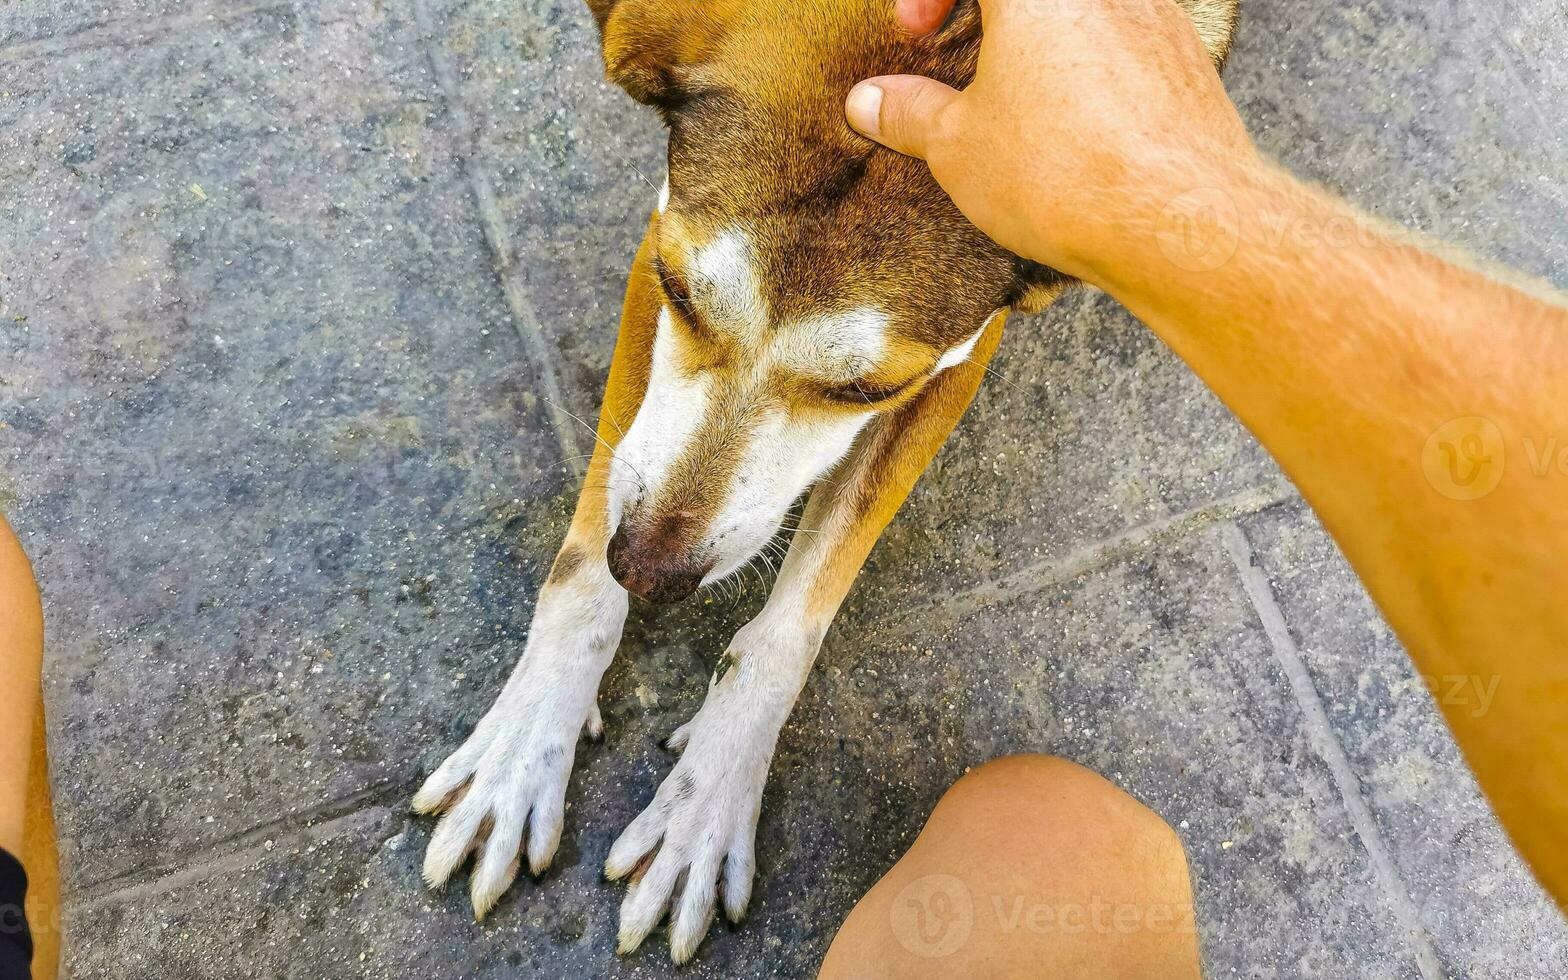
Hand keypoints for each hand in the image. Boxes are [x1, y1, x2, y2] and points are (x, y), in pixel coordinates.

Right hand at [845, 0, 1257, 285]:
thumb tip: (870, 101)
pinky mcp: (1187, 59)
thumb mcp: (958, 147)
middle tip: (966, 59)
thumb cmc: (1065, 172)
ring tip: (1021, 101)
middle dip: (990, 17)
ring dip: (1044, 40)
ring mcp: (1154, 15)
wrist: (1178, 221)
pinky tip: (1079, 128)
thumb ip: (911, 113)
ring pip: (1083, 14)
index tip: (917, 35)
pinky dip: (1092, 67)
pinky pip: (1127, 41)